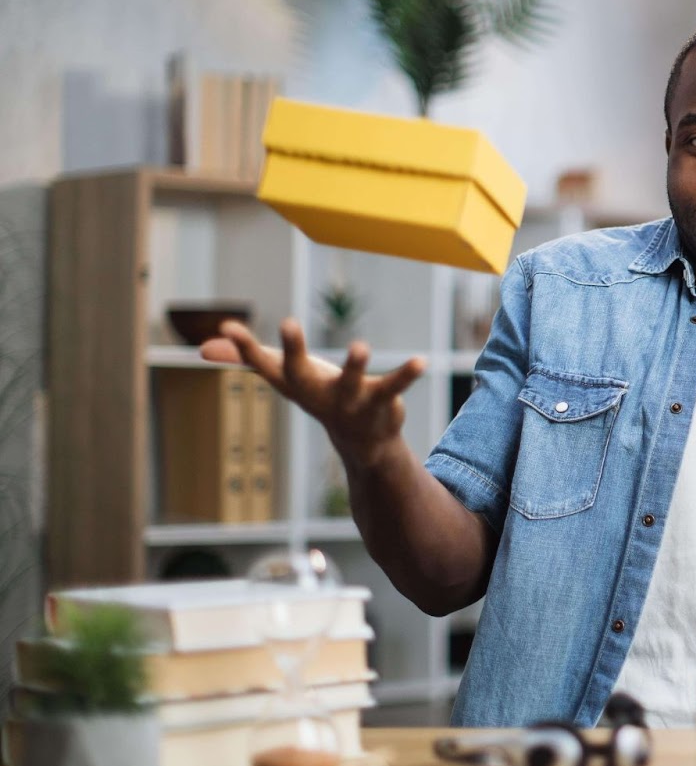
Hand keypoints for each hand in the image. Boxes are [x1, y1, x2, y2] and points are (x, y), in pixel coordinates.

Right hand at [200, 318, 425, 467]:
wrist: (362, 444)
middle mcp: (318, 395)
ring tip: (360, 345)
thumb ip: (248, 358)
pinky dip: (407, 375)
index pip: (265, 365)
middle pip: (300, 373)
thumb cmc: (320, 396)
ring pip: (350, 383)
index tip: (228, 325)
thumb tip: (203, 346)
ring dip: (354, 365)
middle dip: (293, 350)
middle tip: (286, 322)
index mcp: (296, 385)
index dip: (245, 347)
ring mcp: (349, 402)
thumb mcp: (286, 376)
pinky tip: (421, 361)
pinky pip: (394, 387)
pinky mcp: (380, 403)